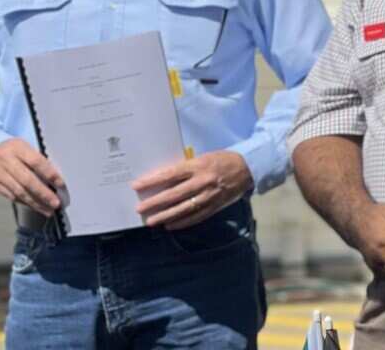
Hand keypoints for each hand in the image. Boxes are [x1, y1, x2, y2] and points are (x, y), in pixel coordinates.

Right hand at [0, 138, 63, 215]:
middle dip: (44, 194)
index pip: (37, 162)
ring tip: (48, 210)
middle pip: (27, 180)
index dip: (50, 174)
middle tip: (56, 203)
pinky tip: (35, 206)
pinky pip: (11, 196)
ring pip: (19, 191)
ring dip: (35, 203)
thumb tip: (56, 179)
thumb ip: (38, 160)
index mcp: (18, 148)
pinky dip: (25, 203)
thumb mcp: (27, 147)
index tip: (61, 184)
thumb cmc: (15, 149)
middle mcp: (6, 160)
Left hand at [132, 150, 253, 229]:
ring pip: (184, 208)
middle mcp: (202, 181)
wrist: (247, 168)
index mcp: (198, 166)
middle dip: (155, 202)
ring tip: (152, 222)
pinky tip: (171, 226)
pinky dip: (183, 222)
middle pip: (174, 194)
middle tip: (140, 209)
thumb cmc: (222, 160)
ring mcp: (209, 195)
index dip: (152, 181)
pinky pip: (197, 216)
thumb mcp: (203, 157)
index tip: (137, 186)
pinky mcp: (215, 205)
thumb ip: (186, 168)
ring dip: (166, 216)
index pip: (170, 174)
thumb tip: (164, 179)